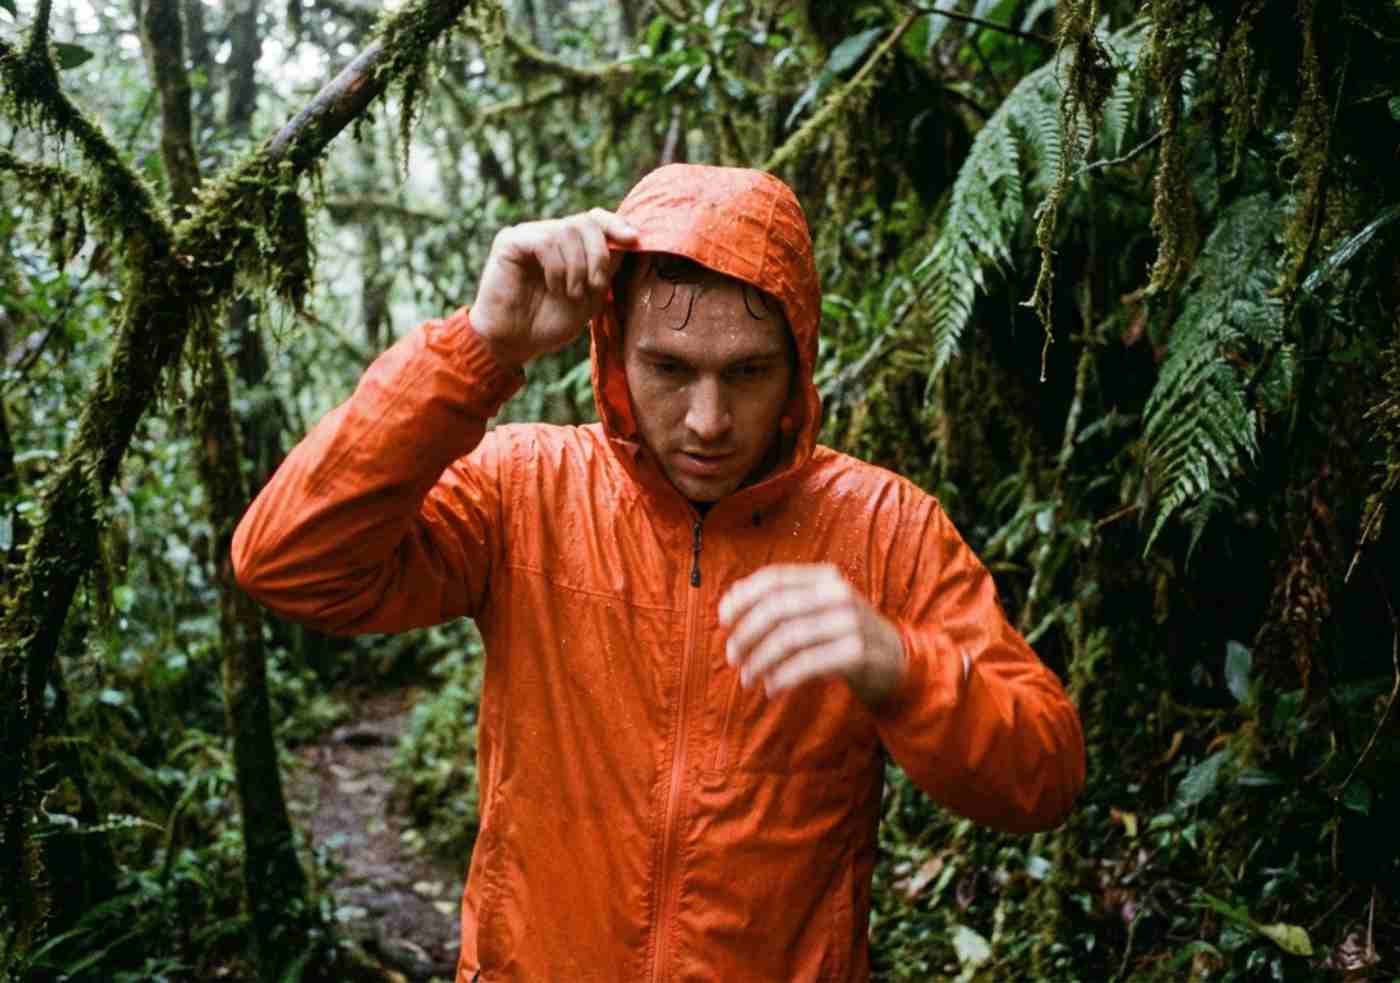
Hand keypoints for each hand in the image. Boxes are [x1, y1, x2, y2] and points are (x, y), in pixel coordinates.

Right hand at [470, 208, 638, 367]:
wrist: (514, 343)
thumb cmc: (549, 322)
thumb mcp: (589, 297)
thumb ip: (606, 268)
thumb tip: (629, 238)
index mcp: (568, 245)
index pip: (595, 218)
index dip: (615, 224)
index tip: (633, 240)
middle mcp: (548, 233)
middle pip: (586, 222)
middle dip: (599, 255)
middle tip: (595, 286)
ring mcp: (528, 235)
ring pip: (567, 231)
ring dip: (577, 267)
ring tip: (572, 293)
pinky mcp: (509, 241)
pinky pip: (544, 242)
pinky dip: (557, 268)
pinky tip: (554, 288)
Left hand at [718, 564, 905, 707]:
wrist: (896, 662)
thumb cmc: (844, 635)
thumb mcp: (817, 609)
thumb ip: (781, 600)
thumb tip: (730, 598)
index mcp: (824, 577)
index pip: (774, 578)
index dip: (742, 597)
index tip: (723, 620)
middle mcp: (838, 594)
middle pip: (776, 609)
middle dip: (746, 633)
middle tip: (732, 656)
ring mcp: (849, 623)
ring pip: (788, 638)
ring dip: (760, 660)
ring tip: (747, 678)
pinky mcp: (856, 653)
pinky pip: (807, 664)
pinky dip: (783, 677)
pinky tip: (771, 688)